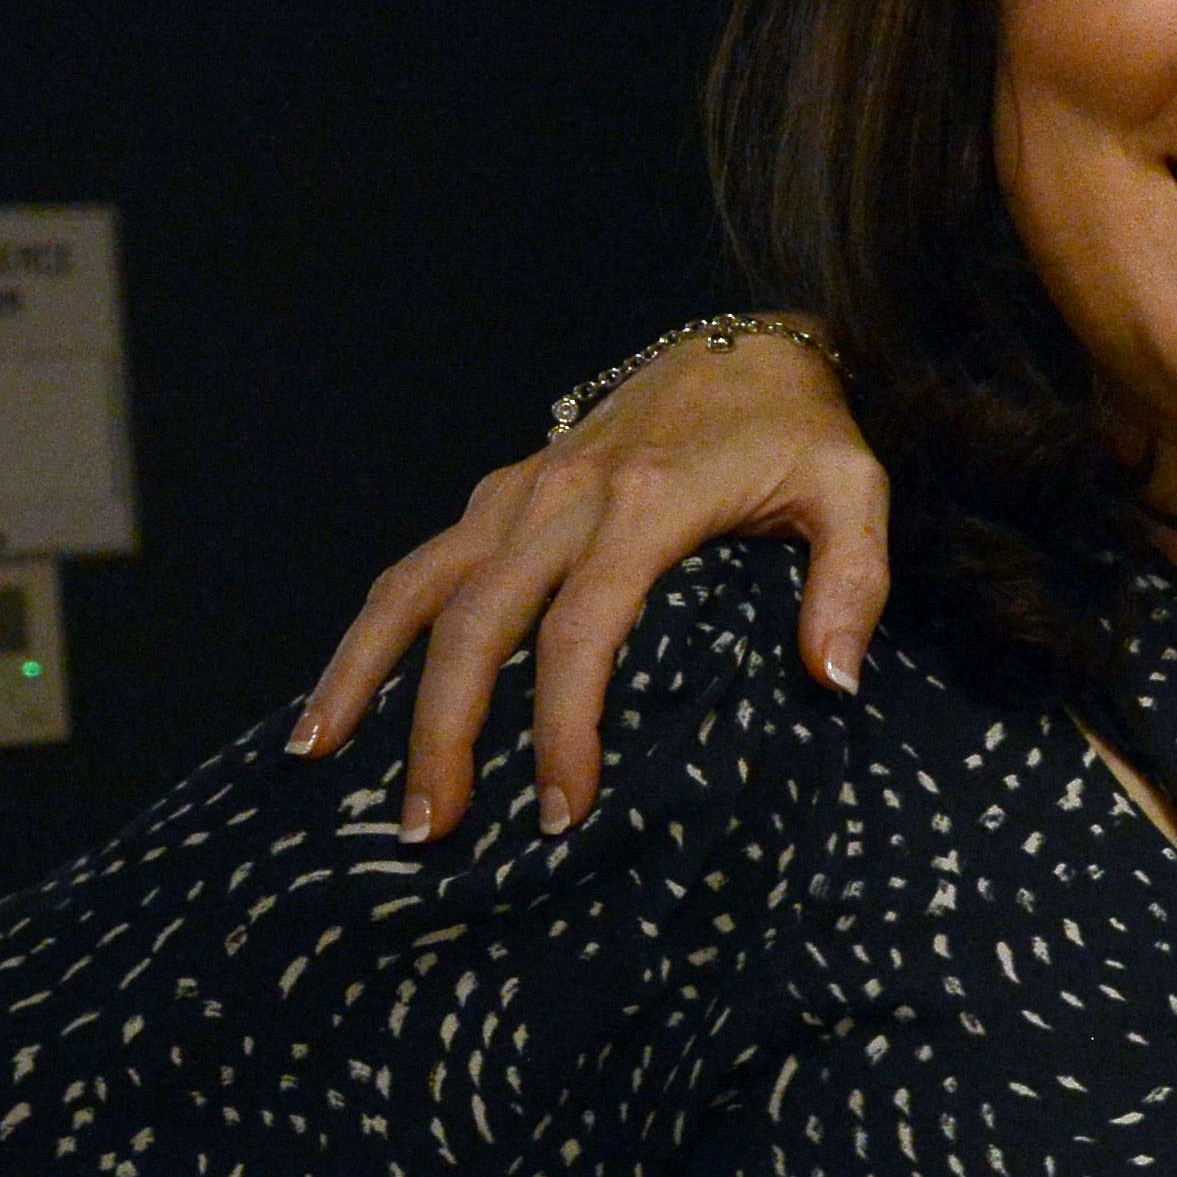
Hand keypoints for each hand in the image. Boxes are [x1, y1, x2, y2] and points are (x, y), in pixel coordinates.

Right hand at [294, 323, 888, 840]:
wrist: (745, 348)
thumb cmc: (801, 434)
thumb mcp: (853, 493)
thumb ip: (853, 584)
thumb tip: (833, 680)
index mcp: (647, 503)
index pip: (583, 629)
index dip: (564, 723)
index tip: (562, 809)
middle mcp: (561, 495)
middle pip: (477, 621)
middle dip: (446, 729)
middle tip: (433, 829)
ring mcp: (517, 492)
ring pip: (416, 588)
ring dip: (366, 675)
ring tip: (322, 761)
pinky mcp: (498, 496)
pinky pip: (416, 567)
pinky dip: (370, 631)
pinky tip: (336, 702)